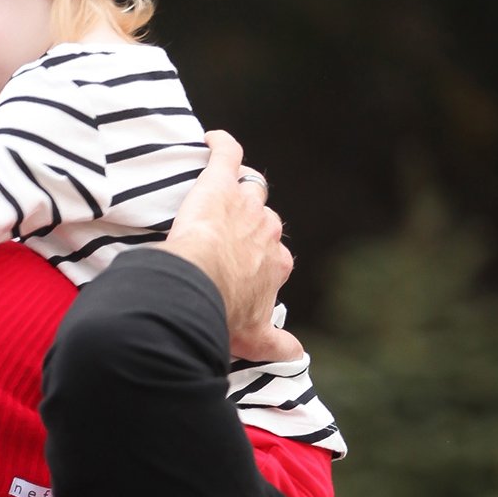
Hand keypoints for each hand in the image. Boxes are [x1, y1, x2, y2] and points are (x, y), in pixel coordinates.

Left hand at [165, 132, 301, 362]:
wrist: (199, 286)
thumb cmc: (222, 313)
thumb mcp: (253, 338)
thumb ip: (276, 345)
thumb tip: (298, 356)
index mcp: (276, 264)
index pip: (274, 257)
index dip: (259, 262)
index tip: (242, 270)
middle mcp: (268, 230)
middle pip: (264, 221)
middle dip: (249, 226)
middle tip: (224, 235)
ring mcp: (246, 204)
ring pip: (248, 188)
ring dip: (237, 188)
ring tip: (220, 193)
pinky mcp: (219, 183)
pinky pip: (225, 154)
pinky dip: (219, 145)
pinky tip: (209, 140)